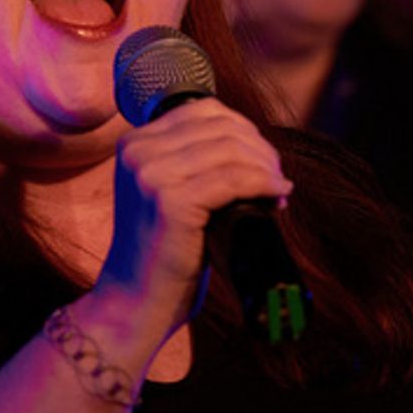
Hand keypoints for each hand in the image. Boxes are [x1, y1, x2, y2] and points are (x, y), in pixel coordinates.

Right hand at [98, 99, 291, 338]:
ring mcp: (151, 175)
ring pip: (232, 151)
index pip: (205, 112)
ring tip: (277, 191)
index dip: (245, 131)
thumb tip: (255, 145)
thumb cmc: (163, 252)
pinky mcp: (170, 202)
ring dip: (266, 168)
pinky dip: (264, 185)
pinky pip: (234, 180)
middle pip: (221, 128)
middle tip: (277, 179)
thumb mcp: (168, 194)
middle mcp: (138, 152)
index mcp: (134, 143)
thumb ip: (192, 163)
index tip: (263, 162)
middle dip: (260, 150)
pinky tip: (277, 197)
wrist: (136, 301)